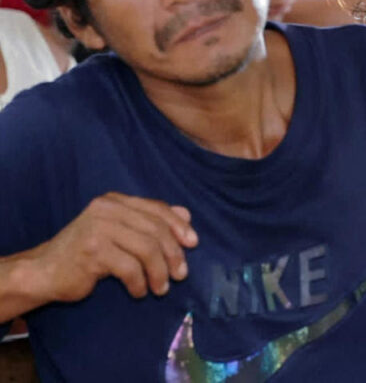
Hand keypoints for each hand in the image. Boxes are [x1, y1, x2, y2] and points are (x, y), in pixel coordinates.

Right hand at [30, 192, 198, 301]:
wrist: (44, 271)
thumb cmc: (88, 252)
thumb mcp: (120, 232)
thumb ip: (150, 221)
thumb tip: (186, 214)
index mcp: (116, 201)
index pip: (157, 209)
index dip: (179, 226)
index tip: (193, 244)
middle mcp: (107, 209)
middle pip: (155, 230)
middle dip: (173, 254)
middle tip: (181, 275)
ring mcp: (98, 229)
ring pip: (146, 249)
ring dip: (159, 273)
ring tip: (161, 289)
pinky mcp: (92, 251)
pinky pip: (130, 268)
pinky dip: (140, 283)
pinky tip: (139, 291)